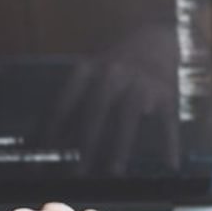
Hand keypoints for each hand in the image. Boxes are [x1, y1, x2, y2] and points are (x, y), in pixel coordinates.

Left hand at [46, 26, 181, 175]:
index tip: (42, 158)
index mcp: (87, 69)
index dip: (51, 132)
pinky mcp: (167, 93)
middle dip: (85, 144)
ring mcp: (142, 82)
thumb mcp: (88, 73)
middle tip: (76, 174)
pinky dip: (170, 143)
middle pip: (96, 112)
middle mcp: (114, 73)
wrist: (156, 36)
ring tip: (113, 172)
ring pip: (128, 117)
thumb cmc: (114, 62)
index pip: (65, 104)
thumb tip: (40, 140)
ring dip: (120, 146)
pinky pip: (167, 121)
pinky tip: (171, 164)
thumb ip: (70, 103)